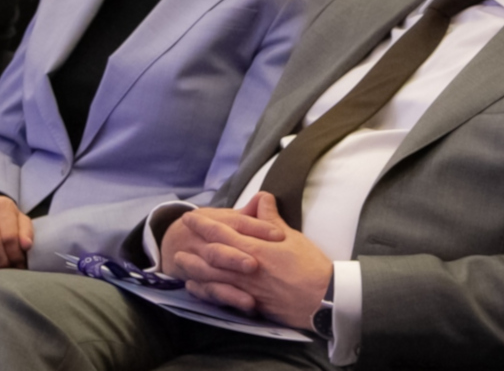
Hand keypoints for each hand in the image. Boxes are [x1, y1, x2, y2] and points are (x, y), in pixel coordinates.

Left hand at [173, 192, 330, 328]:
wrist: (323, 298)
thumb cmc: (310, 266)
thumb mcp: (292, 237)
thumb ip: (271, 219)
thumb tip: (261, 198)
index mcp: (255, 247)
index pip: (222, 231)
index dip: (203, 224)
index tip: (190, 217)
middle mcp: (245, 267)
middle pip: (211, 254)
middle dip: (193, 244)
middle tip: (179, 237)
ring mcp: (245, 287)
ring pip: (211, 276)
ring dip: (193, 267)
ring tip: (179, 261)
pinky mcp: (249, 304)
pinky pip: (220, 296)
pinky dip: (204, 291)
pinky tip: (196, 287)